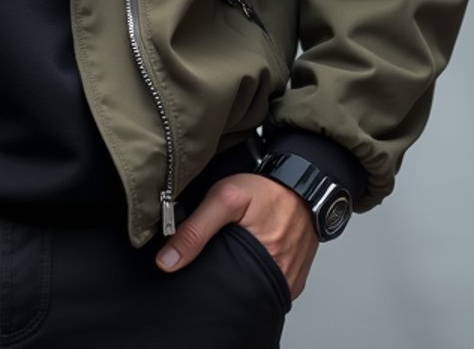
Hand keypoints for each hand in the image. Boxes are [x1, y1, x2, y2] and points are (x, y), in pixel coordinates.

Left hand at [155, 173, 317, 297]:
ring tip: (234, 250)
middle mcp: (278, 279)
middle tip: (218, 251)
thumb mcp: (226, 199)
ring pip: (253, 288)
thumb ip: (196, 229)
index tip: (195, 265)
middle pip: (238, 290)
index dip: (206, 278)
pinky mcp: (293, 278)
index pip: (223, 289)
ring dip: (240, 273)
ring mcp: (287, 280)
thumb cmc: (269, 190)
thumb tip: (167, 261)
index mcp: (262, 265)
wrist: (306, 183)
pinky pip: (268, 282)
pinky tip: (250, 253)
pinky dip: (256, 271)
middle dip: (223, 275)